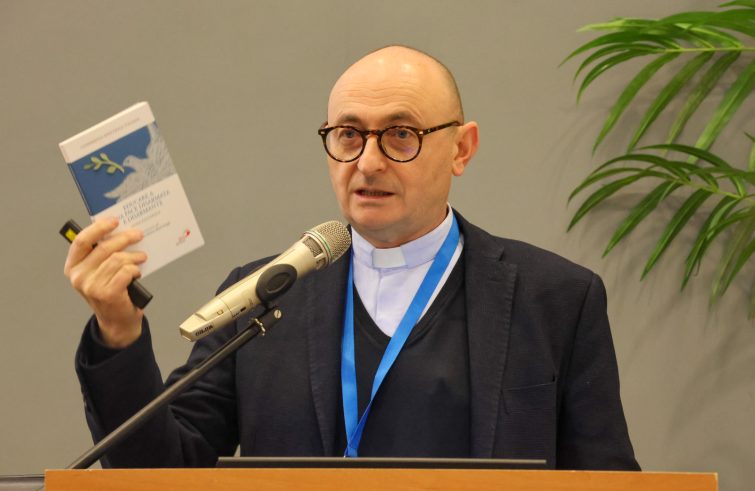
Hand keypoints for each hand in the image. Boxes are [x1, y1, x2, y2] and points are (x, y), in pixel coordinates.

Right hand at [64, 217, 146, 347]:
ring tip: (141, 257)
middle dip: (124, 238)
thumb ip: (101, 254)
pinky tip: (137, 272)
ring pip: (118, 259)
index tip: (114, 221)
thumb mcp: (99, 271)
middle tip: (138, 234)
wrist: (117, 321)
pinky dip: (135, 269)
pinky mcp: (107, 294)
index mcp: (72, 267)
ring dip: (134, 256)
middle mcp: (78, 277)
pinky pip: (126, 271)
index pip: (81, 241)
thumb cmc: (110, 291)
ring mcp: (91, 287)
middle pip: (103, 247)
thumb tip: (119, 230)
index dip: (98, 228)